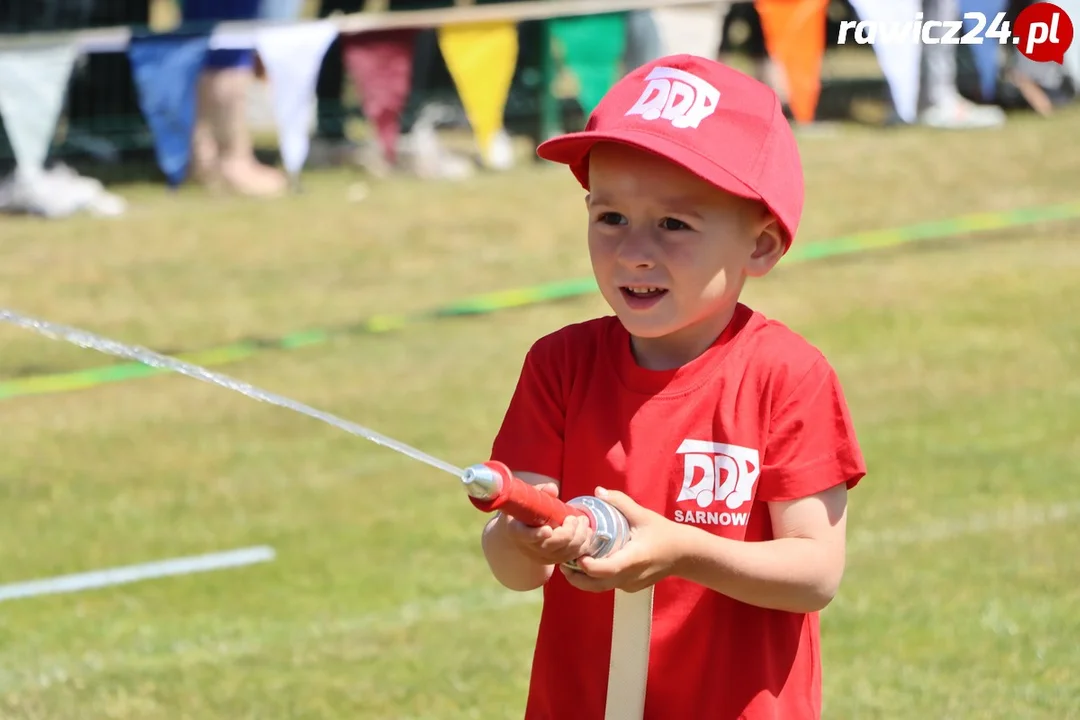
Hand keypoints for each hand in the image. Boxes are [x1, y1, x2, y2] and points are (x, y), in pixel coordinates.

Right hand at [503, 482, 595, 565]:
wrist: (524, 531)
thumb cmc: (528, 512)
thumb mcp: (529, 501)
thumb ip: (541, 493)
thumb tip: (552, 488)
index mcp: (518, 531)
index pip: (526, 535)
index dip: (537, 535)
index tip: (548, 530)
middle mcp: (530, 547)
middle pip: (552, 544)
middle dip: (568, 531)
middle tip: (576, 518)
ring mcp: (543, 556)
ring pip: (565, 551)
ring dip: (579, 536)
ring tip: (584, 521)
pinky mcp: (556, 560)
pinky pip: (573, 556)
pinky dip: (583, 545)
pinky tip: (587, 532)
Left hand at [561, 487, 685, 593]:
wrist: (684, 554)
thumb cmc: (664, 533)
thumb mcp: (643, 515)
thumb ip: (620, 502)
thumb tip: (598, 491)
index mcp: (635, 558)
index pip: (608, 569)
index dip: (589, 566)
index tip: (577, 556)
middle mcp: (631, 576)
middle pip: (597, 585)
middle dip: (577, 577)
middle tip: (563, 563)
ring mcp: (630, 585)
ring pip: (601, 588)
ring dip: (584, 579)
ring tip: (570, 563)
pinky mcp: (630, 588)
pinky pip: (609, 585)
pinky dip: (596, 578)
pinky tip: (589, 564)